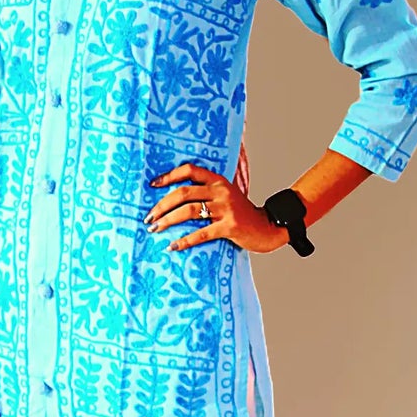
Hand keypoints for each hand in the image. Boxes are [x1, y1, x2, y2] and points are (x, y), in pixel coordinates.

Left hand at [143, 163, 291, 253]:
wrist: (268, 227)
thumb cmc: (241, 214)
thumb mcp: (225, 196)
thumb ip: (206, 194)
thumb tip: (174, 202)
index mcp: (218, 180)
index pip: (190, 170)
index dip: (169, 176)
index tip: (153, 185)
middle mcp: (221, 191)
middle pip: (183, 193)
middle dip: (162, 205)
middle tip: (149, 217)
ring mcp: (226, 208)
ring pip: (189, 211)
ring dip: (168, 220)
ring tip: (155, 229)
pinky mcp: (230, 226)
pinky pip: (201, 233)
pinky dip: (185, 240)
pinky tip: (173, 246)